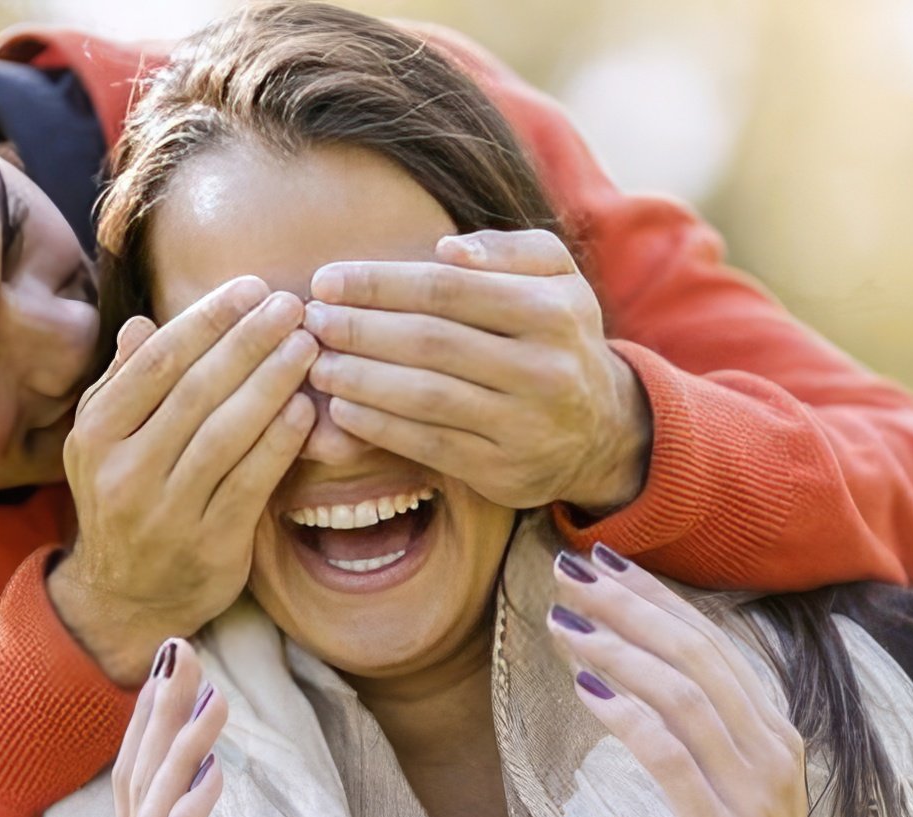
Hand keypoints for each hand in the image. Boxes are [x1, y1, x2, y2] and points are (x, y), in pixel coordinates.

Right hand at [52, 278, 316, 683]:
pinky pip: (250, 483)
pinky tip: (306, 410)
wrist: (126, 600)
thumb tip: (141, 324)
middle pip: (195, 391)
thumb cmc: (124, 503)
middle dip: (248, 341)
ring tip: (307, 346)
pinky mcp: (210, 545)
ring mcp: (166, 512)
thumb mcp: (103, 444)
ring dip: (271, 383)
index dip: (207, 320)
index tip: (251, 288)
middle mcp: (124, 472)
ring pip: (225, 434)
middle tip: (291, 304)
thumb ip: (123, 384)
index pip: (158, 362)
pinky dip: (279, 443)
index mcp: (96, 434)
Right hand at [115, 639, 340, 816]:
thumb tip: (206, 779)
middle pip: (134, 787)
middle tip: (182, 649)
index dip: (148, 721)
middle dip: (156, 715)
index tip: (171, 659)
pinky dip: (190, 816)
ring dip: (180, 752)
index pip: (137, 785)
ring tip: (212, 699)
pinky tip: (216, 774)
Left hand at [303, 229, 648, 514]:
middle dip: (360, 328)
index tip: (327, 280)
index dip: (380, 284)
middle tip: (311, 320)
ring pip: (426, 396)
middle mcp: (544, 369)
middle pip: (431, 342)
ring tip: (316, 363)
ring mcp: (524, 425)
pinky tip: (341, 408)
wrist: (601, 428)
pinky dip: (378, 426)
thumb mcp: (555, 277)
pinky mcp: (503, 471)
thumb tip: (447, 250)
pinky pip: (428, 445)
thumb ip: (507, 250)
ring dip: (360, 378)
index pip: (448, 289)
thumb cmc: (557, 336)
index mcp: (551, 310)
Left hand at [546, 548, 912, 816]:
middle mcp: (772, 753)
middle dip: (630, 604)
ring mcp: (752, 796)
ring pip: (683, 695)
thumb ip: (705, 747)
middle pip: (695, 654)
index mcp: (775, 737)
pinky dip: (629, 718)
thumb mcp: (736, 804)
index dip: (658, 596)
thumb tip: (645, 692)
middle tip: (569, 568)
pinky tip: (586, 693)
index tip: (606, 560)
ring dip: (619, 650)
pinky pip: (673, 761)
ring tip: (564, 621)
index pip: (712, 644)